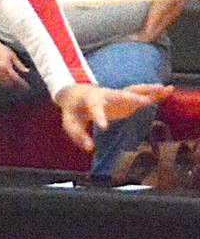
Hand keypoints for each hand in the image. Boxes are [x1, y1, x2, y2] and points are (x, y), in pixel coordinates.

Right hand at [0, 43, 29, 89]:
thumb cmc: (2, 50)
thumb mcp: (13, 56)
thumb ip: (19, 65)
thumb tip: (27, 71)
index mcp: (6, 66)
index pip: (15, 78)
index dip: (22, 83)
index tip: (27, 86)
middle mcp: (0, 71)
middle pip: (10, 83)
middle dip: (17, 85)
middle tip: (23, 86)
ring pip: (5, 84)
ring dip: (11, 85)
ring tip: (17, 85)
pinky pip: (0, 82)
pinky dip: (5, 84)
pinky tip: (10, 82)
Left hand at [54, 82, 172, 152]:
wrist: (77, 92)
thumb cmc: (74, 109)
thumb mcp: (70, 122)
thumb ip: (78, 135)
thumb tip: (90, 148)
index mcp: (91, 100)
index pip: (95, 108)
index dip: (99, 117)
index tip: (103, 127)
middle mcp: (106, 95)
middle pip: (119, 94)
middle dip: (132, 98)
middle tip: (146, 101)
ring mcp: (117, 95)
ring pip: (133, 91)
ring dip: (149, 90)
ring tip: (165, 89)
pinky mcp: (125, 98)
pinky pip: (140, 94)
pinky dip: (154, 92)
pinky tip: (167, 91)